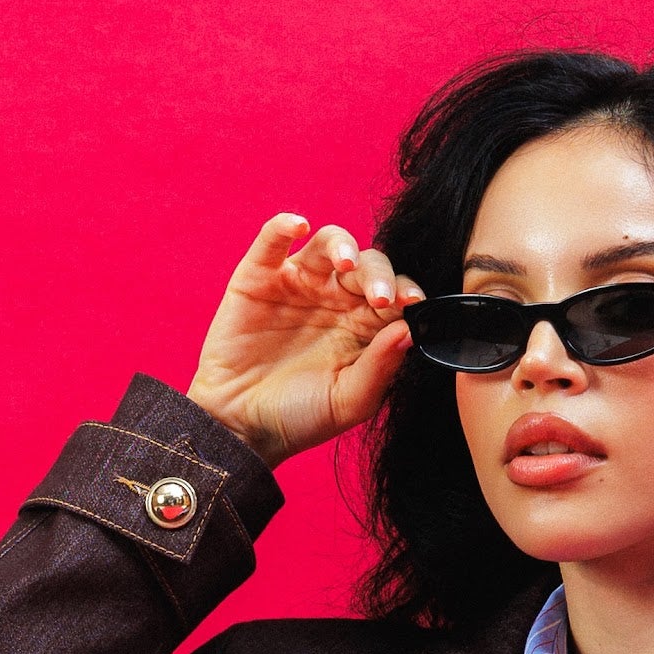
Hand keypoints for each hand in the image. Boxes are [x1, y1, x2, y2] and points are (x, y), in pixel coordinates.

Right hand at [186, 214, 423, 468]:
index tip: (413, 303)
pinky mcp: (259, 277)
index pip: (393, 293)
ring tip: (345, 263)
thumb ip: (380, 366)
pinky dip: (284, 225)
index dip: (406, 291)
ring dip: (342, 245)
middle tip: (380, 298)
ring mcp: (298, 283)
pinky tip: (298, 226)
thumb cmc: (299, 417)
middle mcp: (335, 298)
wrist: (241, 427)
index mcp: (362, 325)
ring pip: (328, 243)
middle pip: (366, 264)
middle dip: (378, 275)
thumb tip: (409, 330)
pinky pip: (273, 240)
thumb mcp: (348, 401)